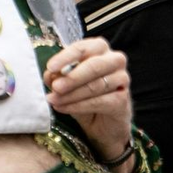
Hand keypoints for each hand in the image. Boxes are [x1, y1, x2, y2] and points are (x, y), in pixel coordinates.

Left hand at [43, 36, 131, 164]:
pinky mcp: (123, 100)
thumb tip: (49, 74)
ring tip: (54, 100)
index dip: (66, 57)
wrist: (103, 124)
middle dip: (72, 77)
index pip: (83, 48)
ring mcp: (122, 79)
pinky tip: (63, 108)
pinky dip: (78, 106)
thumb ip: (58, 77)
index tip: (50, 67)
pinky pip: (99, 102)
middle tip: (55, 87)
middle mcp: (114, 60)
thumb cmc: (85, 97)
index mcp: (99, 49)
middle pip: (94, 65)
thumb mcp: (67, 86)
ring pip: (96, 85)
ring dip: (72, 94)